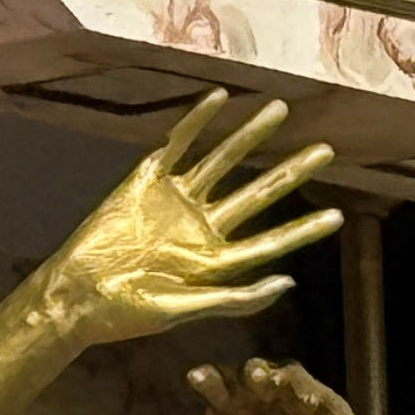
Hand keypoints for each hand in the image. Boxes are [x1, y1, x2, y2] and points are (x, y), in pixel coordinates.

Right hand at [37, 95, 340, 344]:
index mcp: (216, 263)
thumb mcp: (186, 311)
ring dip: (249, 136)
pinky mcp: (145, 181)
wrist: (76, 295)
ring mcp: (175, 202)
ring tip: (279, 111)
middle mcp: (202, 228)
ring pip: (222, 162)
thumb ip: (236, 298)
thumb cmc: (128, 313)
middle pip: (257, 194)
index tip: (338, 216)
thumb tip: (286, 283)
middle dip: (291, 173)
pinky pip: (176, 145)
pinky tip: (217, 100)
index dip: (304, 230)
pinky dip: (195, 123)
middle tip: (325, 152)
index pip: (271, 242)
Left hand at [124, 360, 361, 414]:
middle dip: (257, 374)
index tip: (195, 377)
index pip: (214, 383)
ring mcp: (290, 390)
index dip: (207, 381)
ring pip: (294, 383)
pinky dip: (339, 414)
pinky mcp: (319, 402)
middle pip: (255, 375)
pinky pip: (331, 405)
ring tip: (304, 400)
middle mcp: (258, 384)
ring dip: (299, 389)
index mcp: (227, 393)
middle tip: (255, 374)